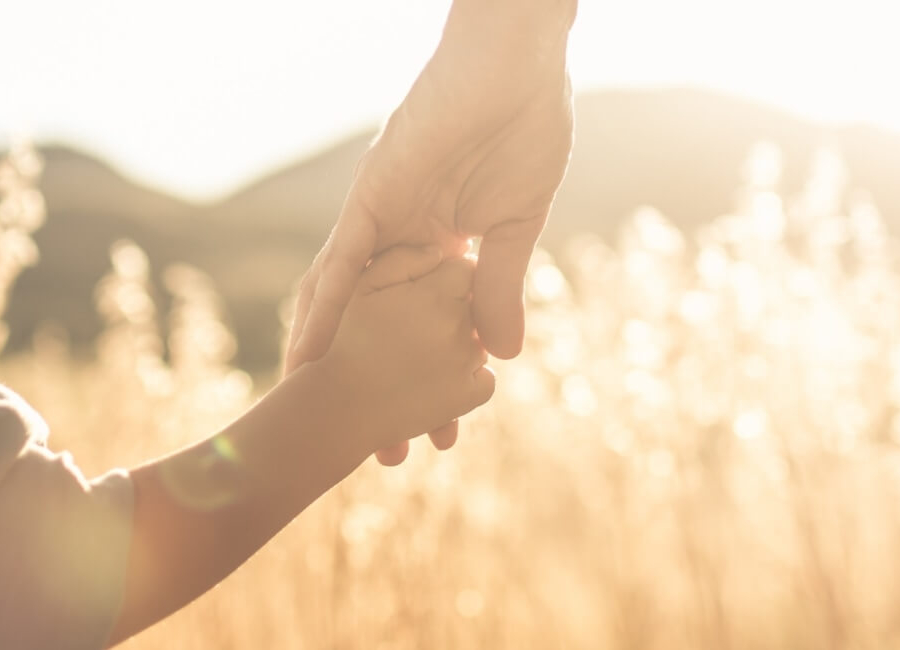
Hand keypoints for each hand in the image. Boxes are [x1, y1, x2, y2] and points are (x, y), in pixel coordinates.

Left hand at [286, 0, 576, 460]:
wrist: (518, 65)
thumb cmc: (526, 130)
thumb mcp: (518, 229)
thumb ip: (501, 289)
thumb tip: (502, 357)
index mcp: (436, 247)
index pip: (420, 326)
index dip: (424, 380)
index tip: (433, 429)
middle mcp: (398, 240)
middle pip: (376, 325)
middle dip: (377, 387)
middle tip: (386, 452)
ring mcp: (380, 219)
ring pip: (344, 301)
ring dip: (335, 361)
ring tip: (321, 417)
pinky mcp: (372, 197)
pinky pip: (339, 261)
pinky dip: (323, 309)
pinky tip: (307, 356)